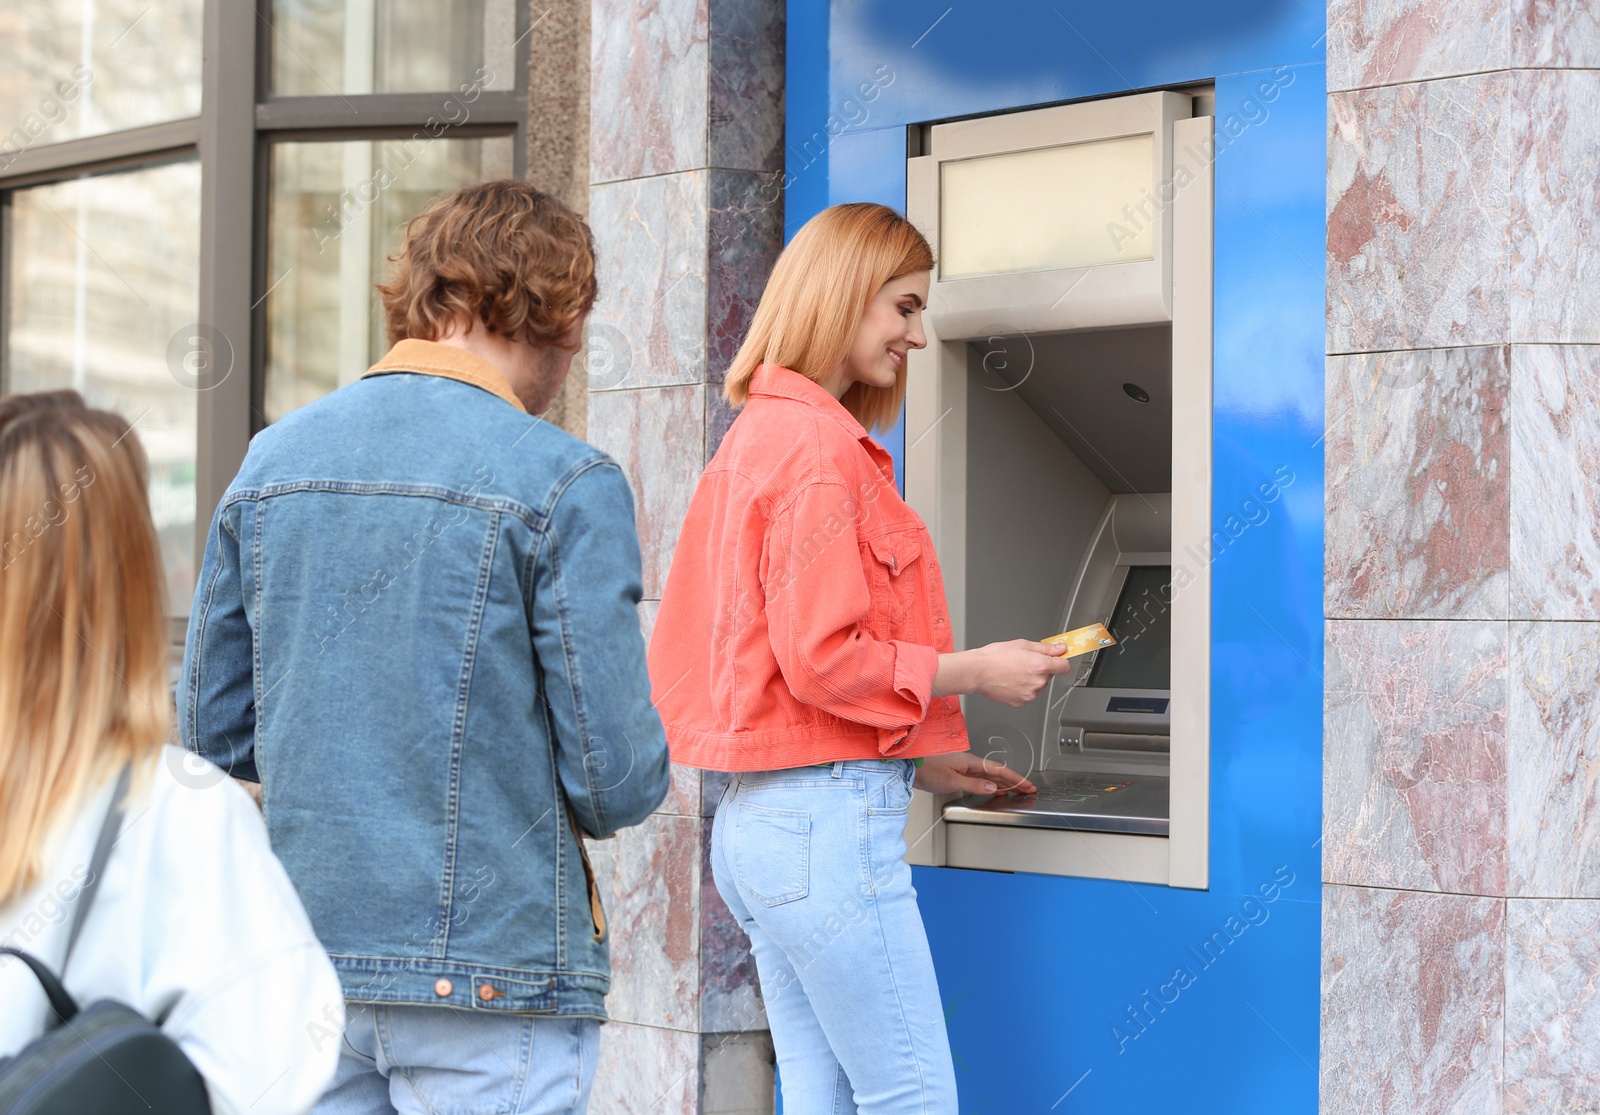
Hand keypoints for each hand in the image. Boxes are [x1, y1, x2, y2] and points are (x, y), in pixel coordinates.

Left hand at [914, 752, 1036, 795]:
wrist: (908, 765)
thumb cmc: (926, 769)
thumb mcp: (952, 781)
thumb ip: (974, 784)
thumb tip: (993, 787)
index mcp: (970, 762)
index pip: (999, 771)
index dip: (1015, 779)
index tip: (1028, 786)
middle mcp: (969, 763)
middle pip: (997, 772)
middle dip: (1014, 781)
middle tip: (1028, 789)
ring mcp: (963, 766)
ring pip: (990, 775)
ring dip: (1004, 783)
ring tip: (1016, 790)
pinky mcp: (957, 771)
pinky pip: (981, 777)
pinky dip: (991, 783)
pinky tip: (994, 788)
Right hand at [962, 640, 1073, 706]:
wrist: (978, 672)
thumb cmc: (995, 657)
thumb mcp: (1022, 644)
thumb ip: (1045, 648)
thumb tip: (1060, 648)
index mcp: (1041, 665)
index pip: (1064, 666)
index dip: (1060, 661)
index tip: (1057, 660)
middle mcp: (1038, 681)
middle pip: (1049, 675)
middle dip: (1041, 669)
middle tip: (1024, 662)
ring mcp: (1030, 694)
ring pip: (1038, 685)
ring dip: (1031, 679)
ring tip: (1014, 672)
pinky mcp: (1021, 702)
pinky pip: (1028, 694)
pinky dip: (1022, 689)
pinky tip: (1010, 681)